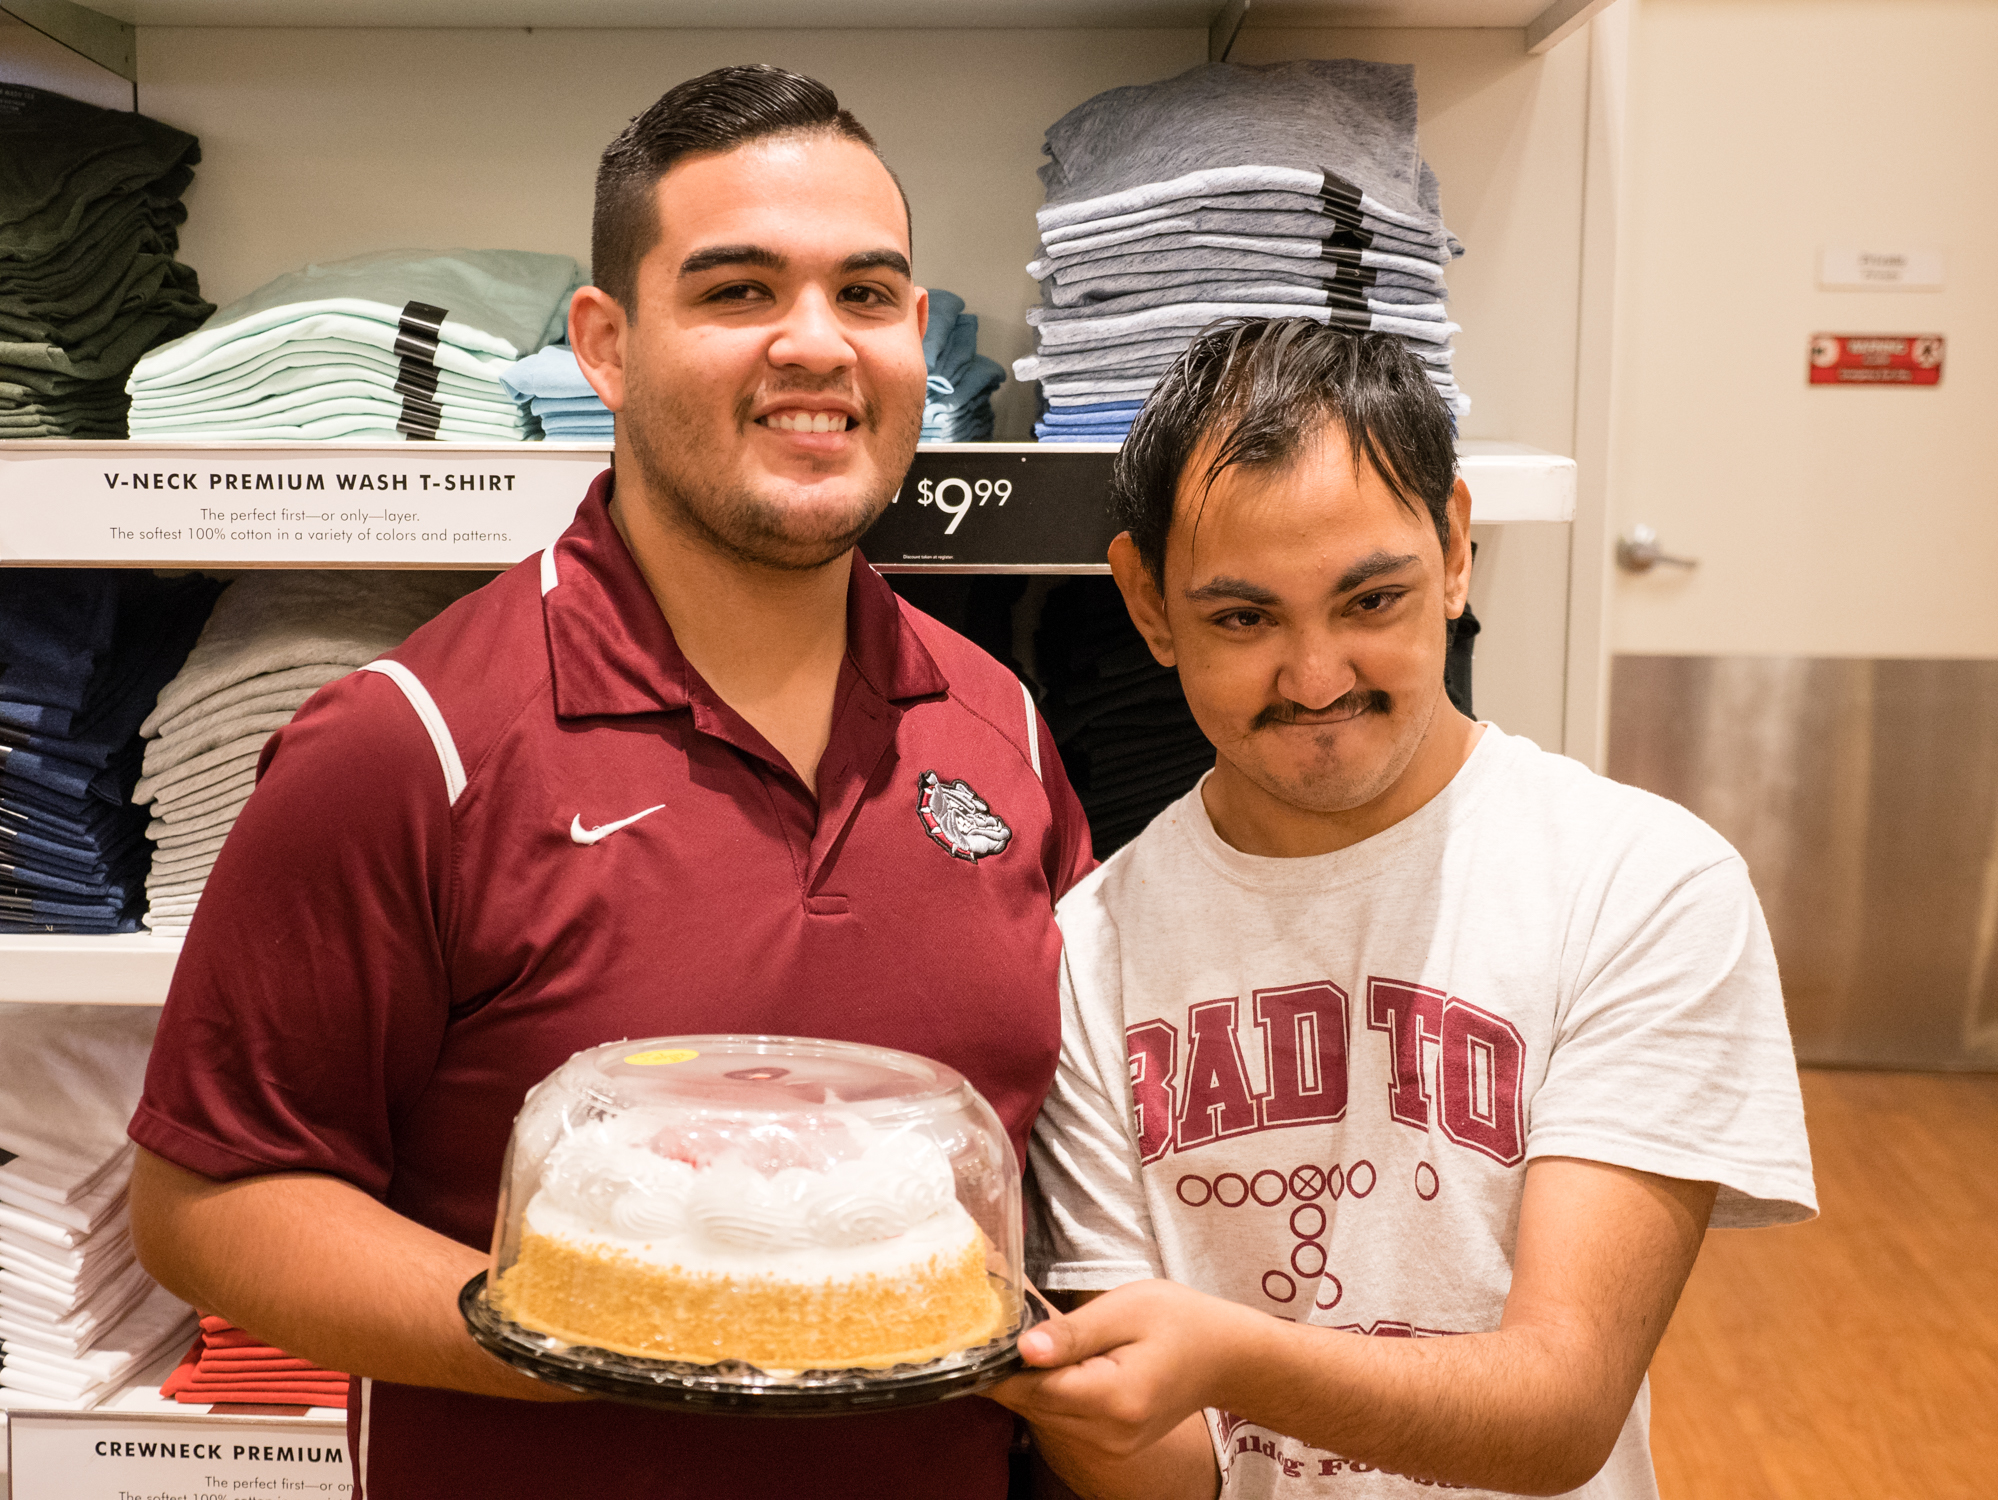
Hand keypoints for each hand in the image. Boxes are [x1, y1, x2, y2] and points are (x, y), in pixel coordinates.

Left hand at [990, 1280, 1265, 1459]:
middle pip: (1031, 1404)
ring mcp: (1110, 1447)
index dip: (998, 1361)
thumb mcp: (1128, 1308)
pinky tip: (1052, 1360)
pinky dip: (1047, 1391)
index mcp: (1115, 1399)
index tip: (976, 1330)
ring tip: (1028, 1336)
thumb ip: (1072, 1332)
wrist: (1226, 1356)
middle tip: (996, 1322)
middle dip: (1008, 1367)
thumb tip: (1023, 1348)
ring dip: (1027, 1379)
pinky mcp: (1109, 1445)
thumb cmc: (1182, 1321)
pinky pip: (1060, 1418)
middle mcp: (1109, 1435)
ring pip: (1040, 1414)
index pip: (1032, 1389)